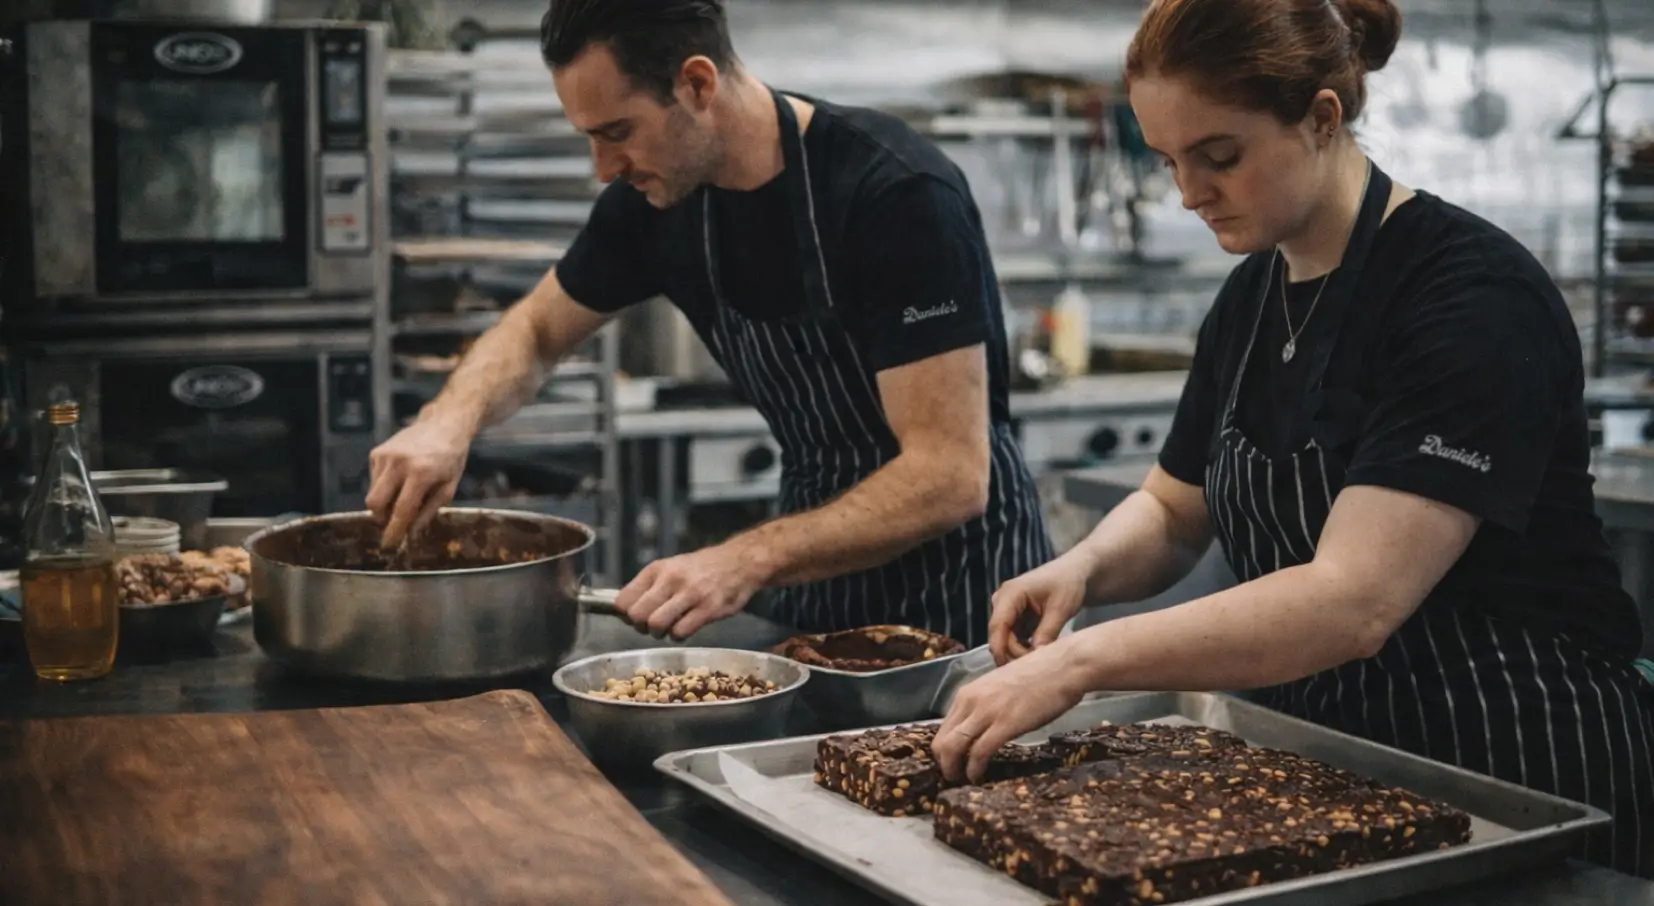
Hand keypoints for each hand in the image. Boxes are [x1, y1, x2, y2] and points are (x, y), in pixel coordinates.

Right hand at [365, 413, 473, 548]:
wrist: (443, 425)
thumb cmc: (450, 458)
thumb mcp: (448, 487)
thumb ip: (429, 511)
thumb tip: (411, 533)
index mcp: (420, 473)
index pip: (401, 510)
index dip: (394, 531)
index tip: (389, 546)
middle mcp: (399, 463)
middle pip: (374, 504)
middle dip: (381, 519)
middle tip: (394, 522)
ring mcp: (385, 456)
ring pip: (372, 493)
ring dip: (384, 503)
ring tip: (405, 494)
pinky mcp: (377, 452)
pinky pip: (374, 481)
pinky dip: (384, 487)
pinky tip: (401, 479)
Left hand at [615, 543, 767, 640]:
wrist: (739, 562)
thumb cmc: (701, 568)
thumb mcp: (670, 567)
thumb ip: (648, 587)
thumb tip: (625, 612)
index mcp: (656, 569)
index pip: (623, 601)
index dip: (626, 616)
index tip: (635, 618)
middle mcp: (671, 579)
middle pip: (637, 616)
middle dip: (641, 627)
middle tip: (652, 626)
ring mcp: (690, 594)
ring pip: (656, 624)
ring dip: (659, 633)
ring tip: (669, 628)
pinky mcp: (708, 608)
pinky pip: (680, 632)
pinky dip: (679, 635)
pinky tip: (685, 627)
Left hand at [932, 639, 1087, 782]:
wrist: (1064, 666)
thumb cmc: (1039, 675)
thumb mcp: (1000, 688)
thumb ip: (986, 704)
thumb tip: (980, 726)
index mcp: (968, 692)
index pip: (943, 728)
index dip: (943, 751)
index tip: (952, 763)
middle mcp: (971, 701)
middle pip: (942, 741)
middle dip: (945, 764)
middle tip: (954, 777)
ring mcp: (987, 712)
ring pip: (953, 748)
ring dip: (954, 769)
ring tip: (963, 780)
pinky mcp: (1006, 724)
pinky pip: (979, 752)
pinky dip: (975, 769)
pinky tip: (978, 777)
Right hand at [987, 553, 1092, 666]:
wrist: (1075, 572)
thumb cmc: (1068, 584)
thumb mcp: (1060, 608)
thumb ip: (1047, 632)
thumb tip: (1036, 657)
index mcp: (1011, 594)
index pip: (997, 625)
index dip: (1001, 649)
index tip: (1011, 670)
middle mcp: (1003, 601)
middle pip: (999, 635)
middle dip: (1013, 653)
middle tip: (1035, 667)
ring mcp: (1007, 609)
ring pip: (1005, 638)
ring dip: (1018, 652)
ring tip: (1038, 662)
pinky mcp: (1014, 617)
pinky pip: (1013, 637)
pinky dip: (1022, 647)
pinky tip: (1037, 654)